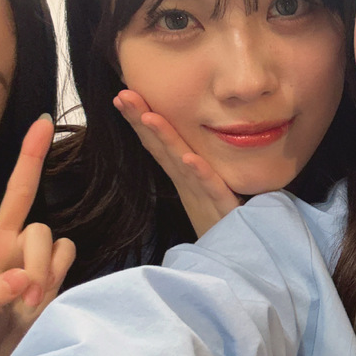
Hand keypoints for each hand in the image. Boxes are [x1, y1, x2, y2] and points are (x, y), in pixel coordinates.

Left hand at [0, 116, 75, 355]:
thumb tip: (21, 279)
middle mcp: (0, 239)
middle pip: (19, 191)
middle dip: (31, 156)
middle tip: (43, 122)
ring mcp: (27, 251)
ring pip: (44, 233)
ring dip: (40, 268)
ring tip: (27, 305)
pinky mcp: (53, 265)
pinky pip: (66, 253)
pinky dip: (56, 276)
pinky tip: (41, 300)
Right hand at [114, 89, 239, 236]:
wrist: (233, 259)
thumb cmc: (220, 224)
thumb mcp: (205, 190)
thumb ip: (196, 168)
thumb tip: (185, 144)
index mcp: (183, 177)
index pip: (157, 144)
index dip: (140, 120)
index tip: (122, 95)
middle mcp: (187, 184)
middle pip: (161, 148)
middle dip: (142, 121)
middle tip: (123, 96)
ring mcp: (202, 196)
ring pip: (181, 164)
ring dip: (165, 140)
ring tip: (150, 117)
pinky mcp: (222, 208)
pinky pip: (211, 188)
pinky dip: (199, 173)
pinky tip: (188, 158)